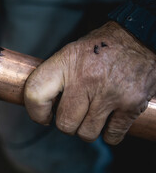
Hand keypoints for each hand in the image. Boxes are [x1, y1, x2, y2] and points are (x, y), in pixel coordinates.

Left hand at [24, 21, 155, 144]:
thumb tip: (40, 103)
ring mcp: (109, 93)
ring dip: (88, 129)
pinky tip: (110, 119)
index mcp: (66, 62)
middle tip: (74, 114)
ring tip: (93, 113)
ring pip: (87, 133)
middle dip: (67, 124)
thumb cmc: (101, 48)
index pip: (36, 93)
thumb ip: (56, 75)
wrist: (140, 38)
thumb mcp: (72, 52)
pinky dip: (110, 133)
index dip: (35, 111)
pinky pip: (111, 137)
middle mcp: (85, 78)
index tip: (43, 116)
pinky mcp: (131, 105)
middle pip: (64, 123)